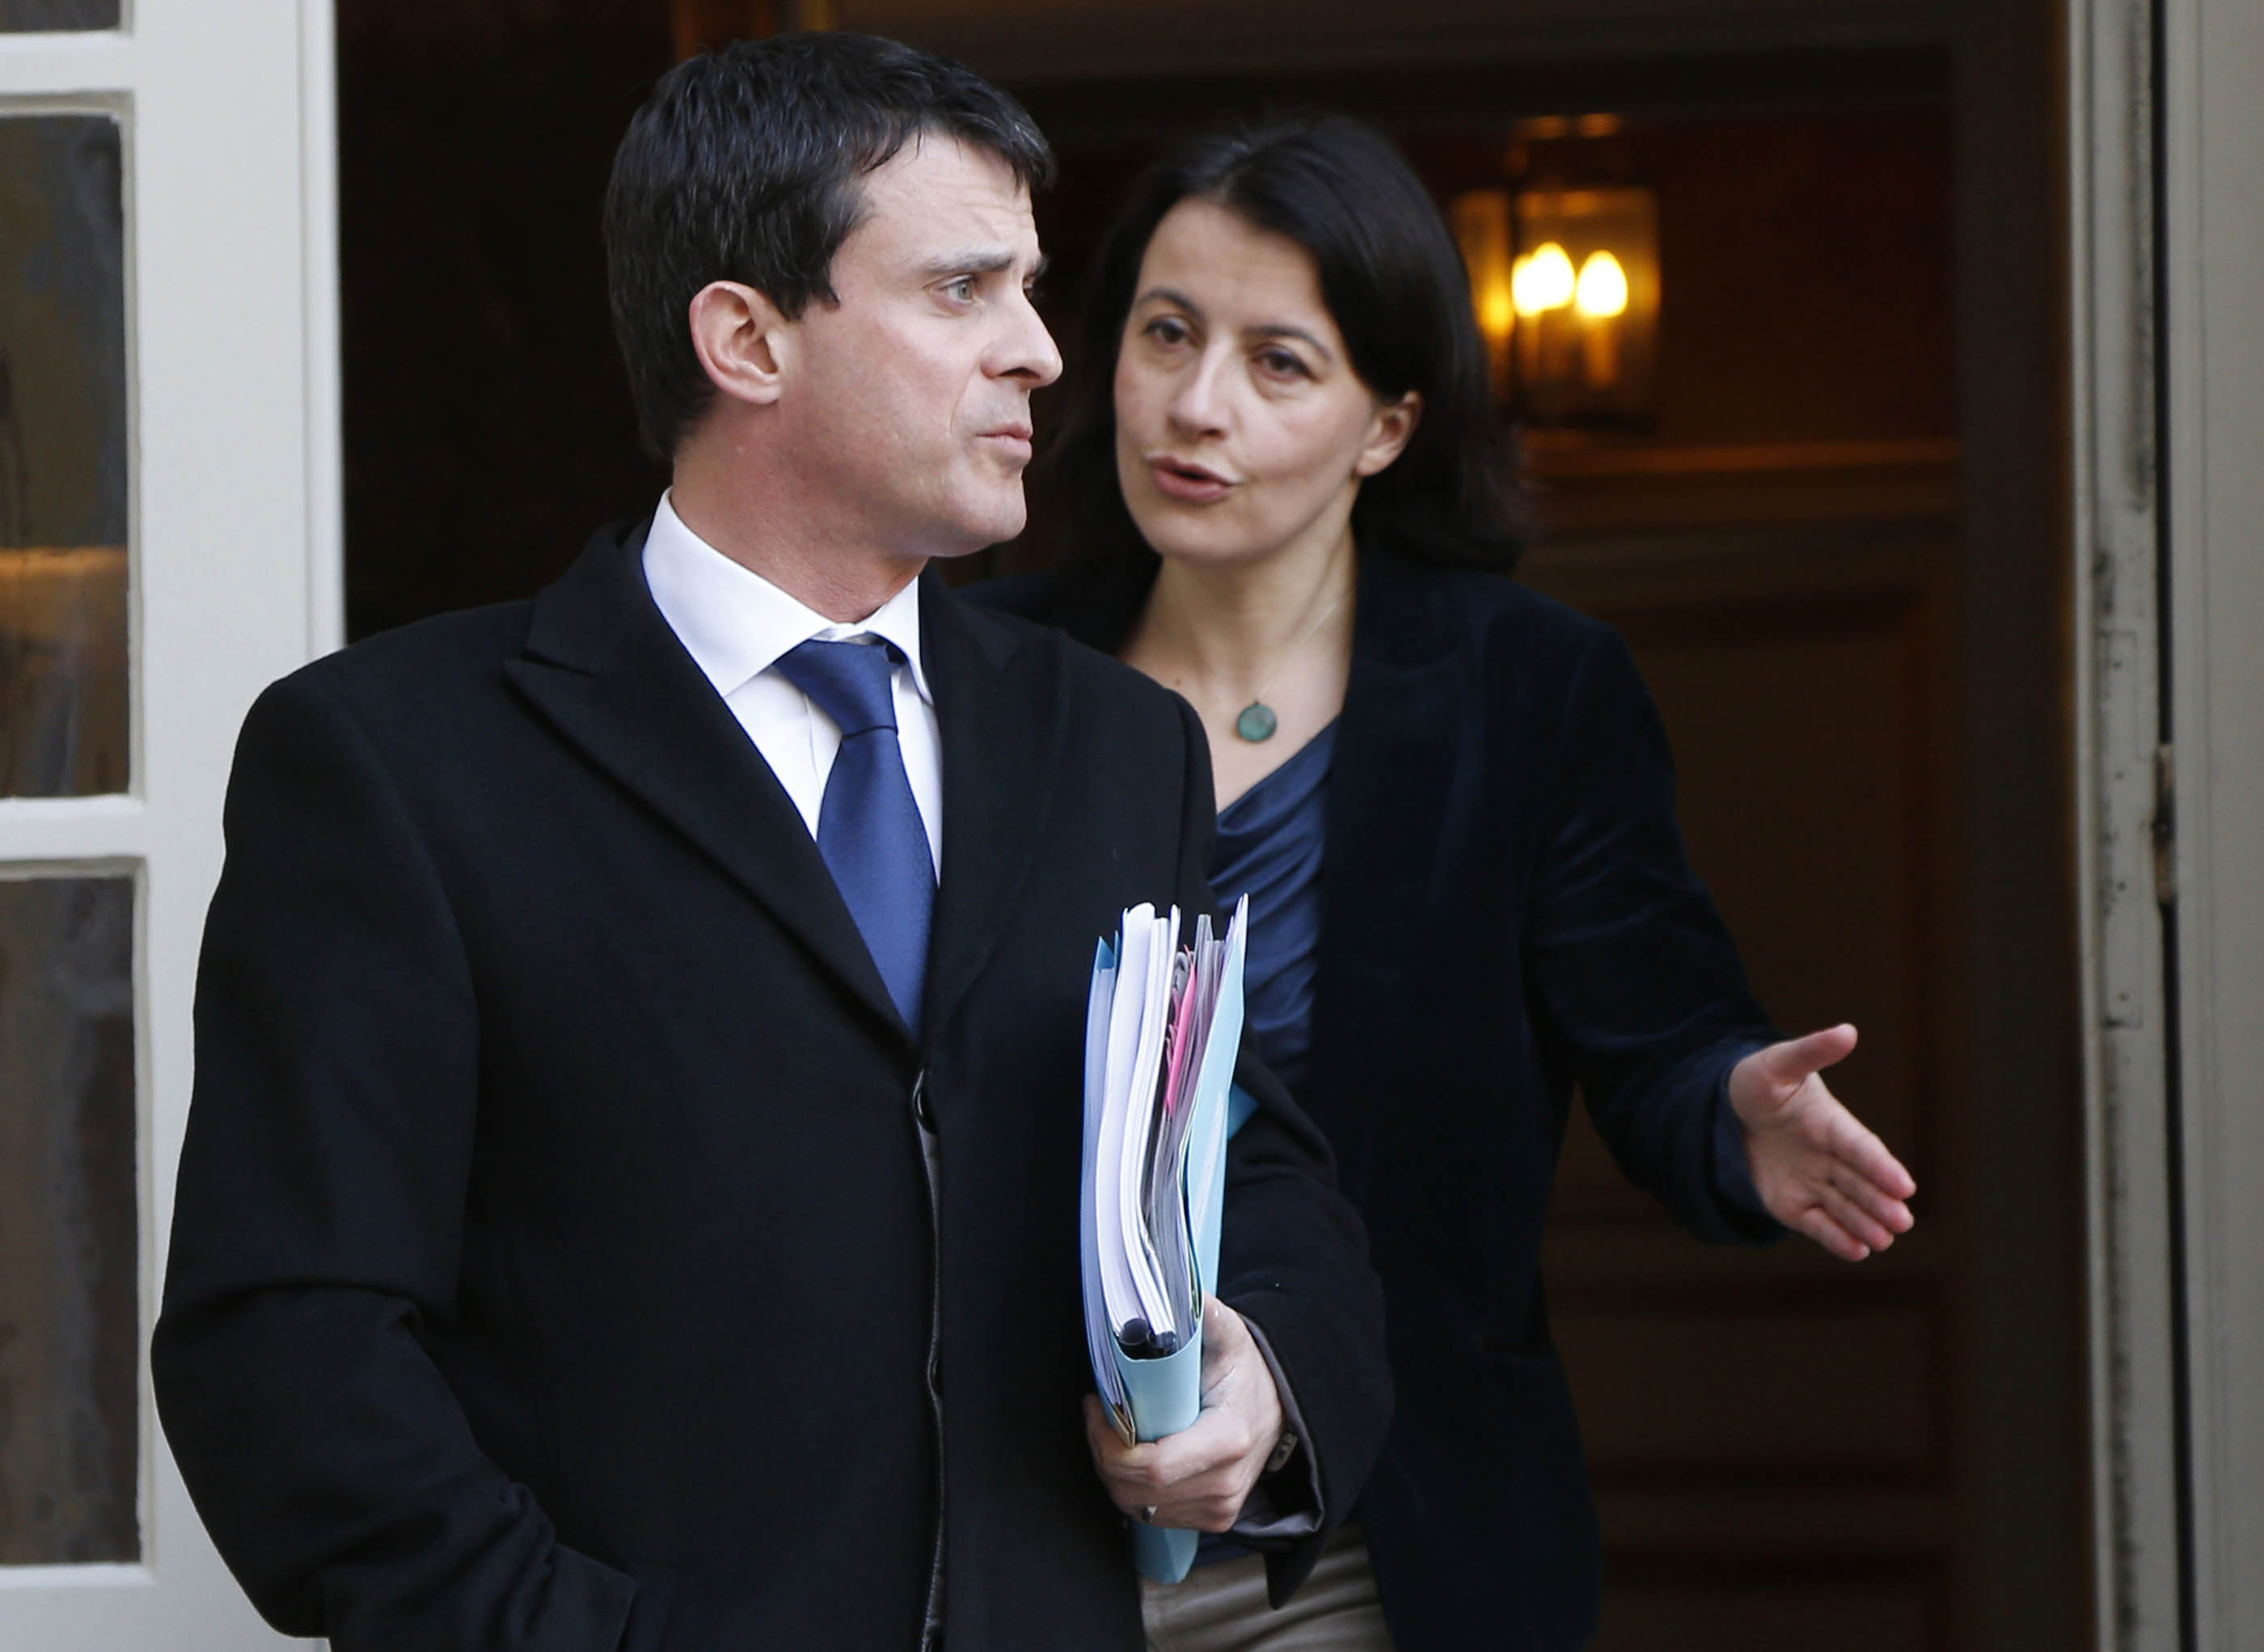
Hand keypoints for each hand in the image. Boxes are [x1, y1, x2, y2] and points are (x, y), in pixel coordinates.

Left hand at [1083, 1294, 1285, 1532]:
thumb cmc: (1246, 1372)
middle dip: (1103, 1453)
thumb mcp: (1228, 1334)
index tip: (1098, 1406)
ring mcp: (1219, 1507)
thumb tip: (1169, 1289)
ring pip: (1136, 1506)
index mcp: (1227, 1440)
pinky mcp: (1212, 1518)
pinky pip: (1151, 1513)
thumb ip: (1199, 1313)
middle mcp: (1224, 1483)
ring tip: (1113, 1431)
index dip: (1109, 1442)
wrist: (1280, 1406)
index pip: (1151, 1467)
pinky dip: (1131, 1487)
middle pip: (1135, 1490)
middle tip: (1099, 1414)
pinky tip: (1133, 1455)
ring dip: (1112, 1471)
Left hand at [1729, 1024, 1916, 1261]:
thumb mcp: (1779, 1064)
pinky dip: (1837, 1238)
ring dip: (1865, 1223)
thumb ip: (1811, 1051)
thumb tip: (1848, 1031)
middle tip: (1903, 1221)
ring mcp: (1815, 1183)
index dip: (1880, 1166)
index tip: (1905, 1185)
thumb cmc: (1759, 1083)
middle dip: (1881, 1202)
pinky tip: (1858, 1251)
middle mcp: (1831, 1158)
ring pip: (1846, 1207)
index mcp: (1833, 1124)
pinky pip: (1819, 1224)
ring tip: (1885, 1239)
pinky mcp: (1795, 1206)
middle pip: (1861, 1183)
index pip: (1861, 1147)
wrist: (1726, 1112)